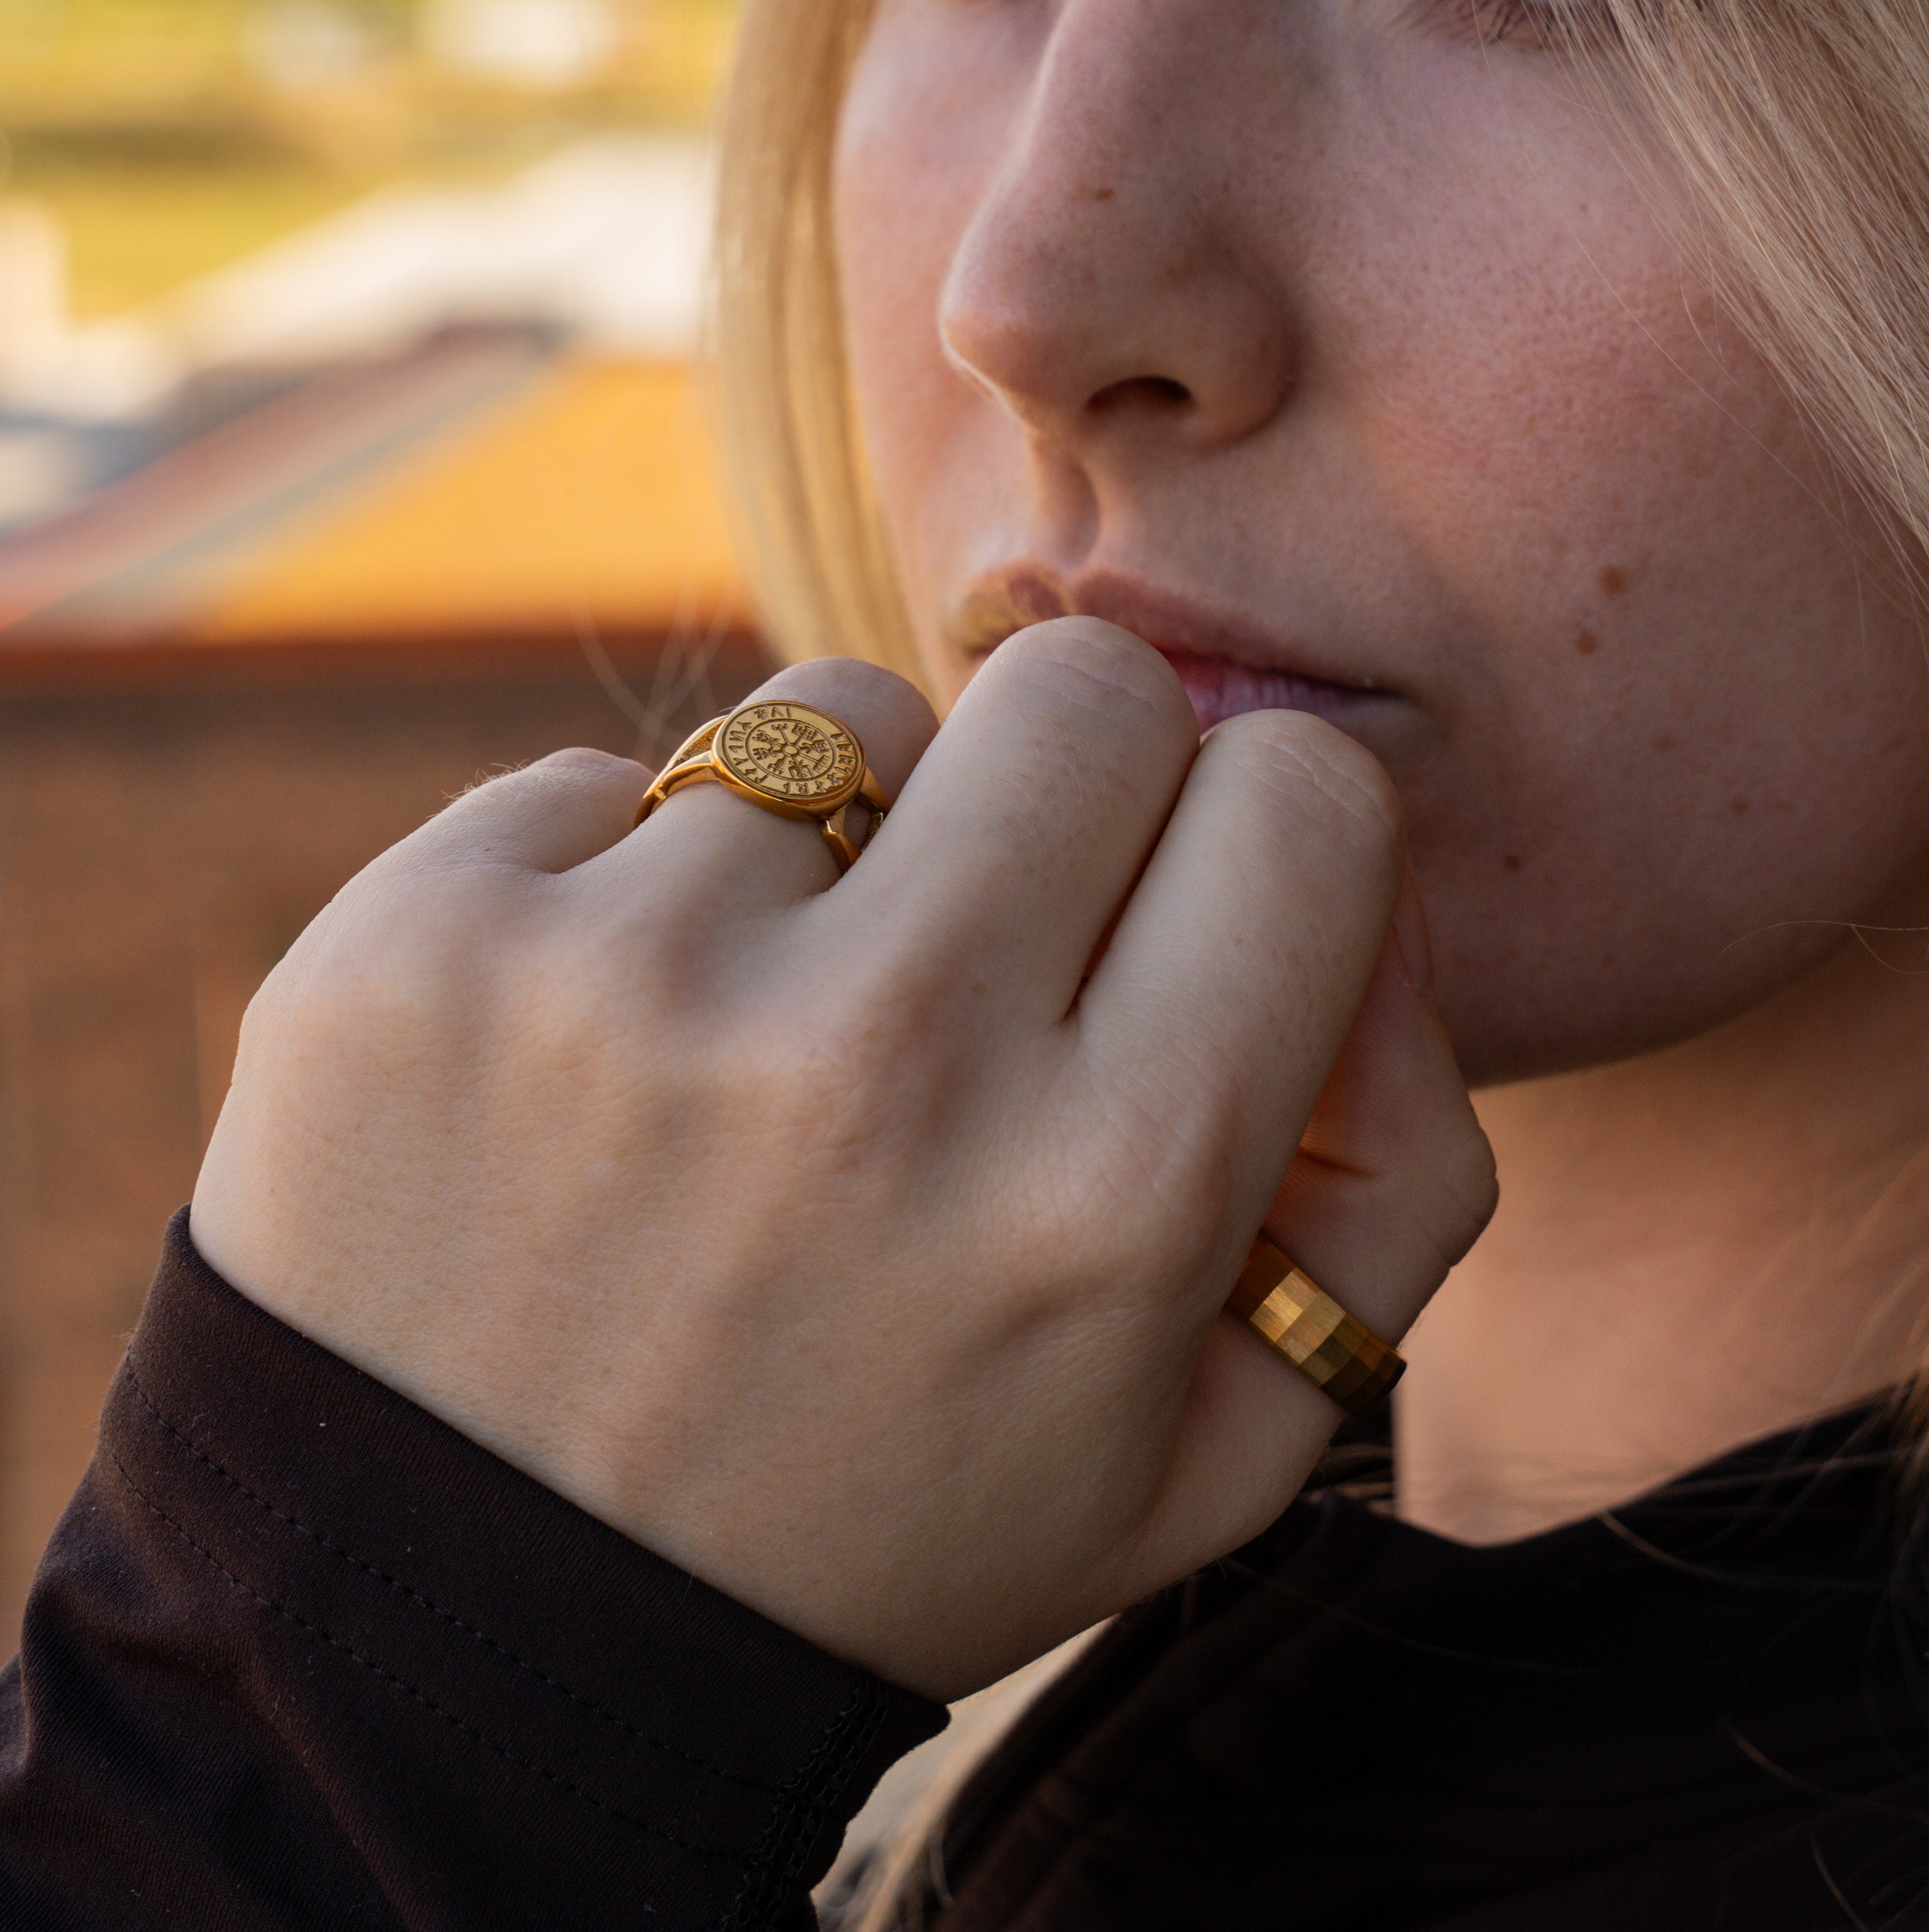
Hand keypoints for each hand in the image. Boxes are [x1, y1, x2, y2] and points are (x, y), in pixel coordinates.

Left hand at [191, 620, 1493, 1699]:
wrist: (455, 1650)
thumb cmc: (867, 1528)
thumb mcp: (1208, 1453)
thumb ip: (1393, 1182)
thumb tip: (1371, 906)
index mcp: (1112, 1190)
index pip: (1305, 793)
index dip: (1258, 836)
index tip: (1176, 916)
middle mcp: (886, 1053)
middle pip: (1088, 683)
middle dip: (1072, 788)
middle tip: (989, 937)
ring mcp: (635, 977)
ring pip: (845, 711)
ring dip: (842, 841)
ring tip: (770, 1035)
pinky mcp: (429, 935)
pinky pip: (615, 778)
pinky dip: (628, 891)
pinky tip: (592, 1067)